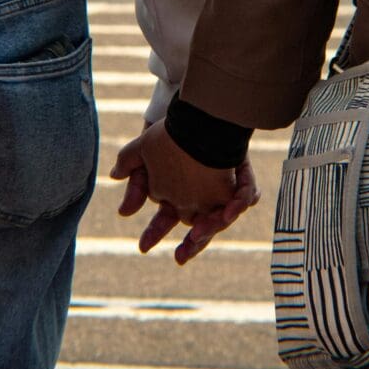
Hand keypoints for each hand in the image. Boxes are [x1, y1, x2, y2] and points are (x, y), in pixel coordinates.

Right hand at [110, 121, 259, 263]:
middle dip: (193, 242)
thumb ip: (133, 177)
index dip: (155, 234)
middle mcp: (200, 200)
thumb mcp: (144, 152)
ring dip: (213, 225)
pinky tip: (231, 209)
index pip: (166, 222)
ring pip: (222, 217)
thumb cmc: (169, 133)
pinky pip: (244, 194)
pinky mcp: (241, 179)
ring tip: (201, 233)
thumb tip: (123, 211)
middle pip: (199, 228)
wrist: (197, 112)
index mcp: (175, 198)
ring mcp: (222, 192)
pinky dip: (239, 202)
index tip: (143, 247)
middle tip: (180, 256)